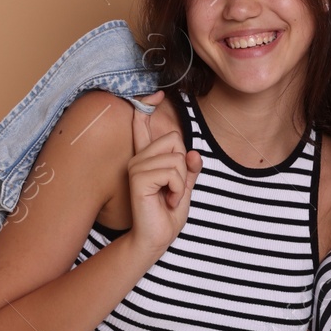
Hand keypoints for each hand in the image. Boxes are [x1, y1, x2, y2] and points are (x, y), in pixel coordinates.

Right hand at [128, 92, 200, 255]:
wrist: (156, 238)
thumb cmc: (166, 215)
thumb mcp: (184, 188)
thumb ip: (189, 169)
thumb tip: (193, 153)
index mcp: (147, 158)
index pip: (143, 126)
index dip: (146, 107)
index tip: (154, 92)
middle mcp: (139, 158)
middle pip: (175, 140)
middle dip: (184, 168)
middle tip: (173, 190)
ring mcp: (137, 166)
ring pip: (176, 158)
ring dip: (181, 183)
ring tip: (169, 198)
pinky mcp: (139, 177)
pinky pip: (173, 172)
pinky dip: (178, 190)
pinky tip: (167, 201)